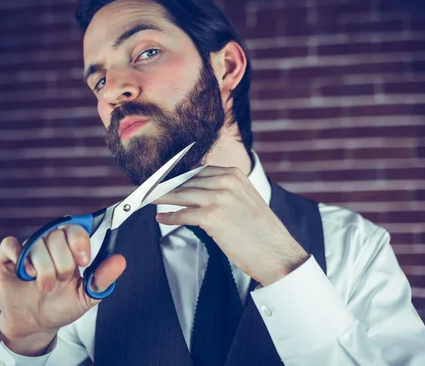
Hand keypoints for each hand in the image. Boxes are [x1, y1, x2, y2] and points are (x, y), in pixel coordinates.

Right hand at [0, 225, 125, 354]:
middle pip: (57, 235)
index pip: (76, 228)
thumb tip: (120, 261)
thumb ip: (103, 278)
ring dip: (43, 269)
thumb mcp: (86, 296)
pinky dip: (18, 256)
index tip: (83, 261)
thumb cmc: (63, 306)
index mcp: (70, 248)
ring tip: (45, 286)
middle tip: (61, 281)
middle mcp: (49, 244)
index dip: (79, 241)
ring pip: (36, 243)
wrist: (36, 325)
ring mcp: (28, 249)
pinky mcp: (7, 258)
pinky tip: (25, 273)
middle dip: (62, 263)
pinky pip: (10, 244)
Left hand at [153, 166, 308, 285]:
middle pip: (185, 181)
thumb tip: (195, 192)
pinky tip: (160, 218)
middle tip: (147, 189)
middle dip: (164, 185)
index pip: (196, 171)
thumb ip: (223, 191)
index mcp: (234, 174)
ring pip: (180, 195)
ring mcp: (219, 198)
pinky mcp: (212, 217)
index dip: (176, 175)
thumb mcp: (244, 200)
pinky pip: (182, 214)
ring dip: (159, 198)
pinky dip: (168, 217)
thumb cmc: (260, 231)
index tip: (161, 178)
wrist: (277, 253)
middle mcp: (226, 182)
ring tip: (147, 199)